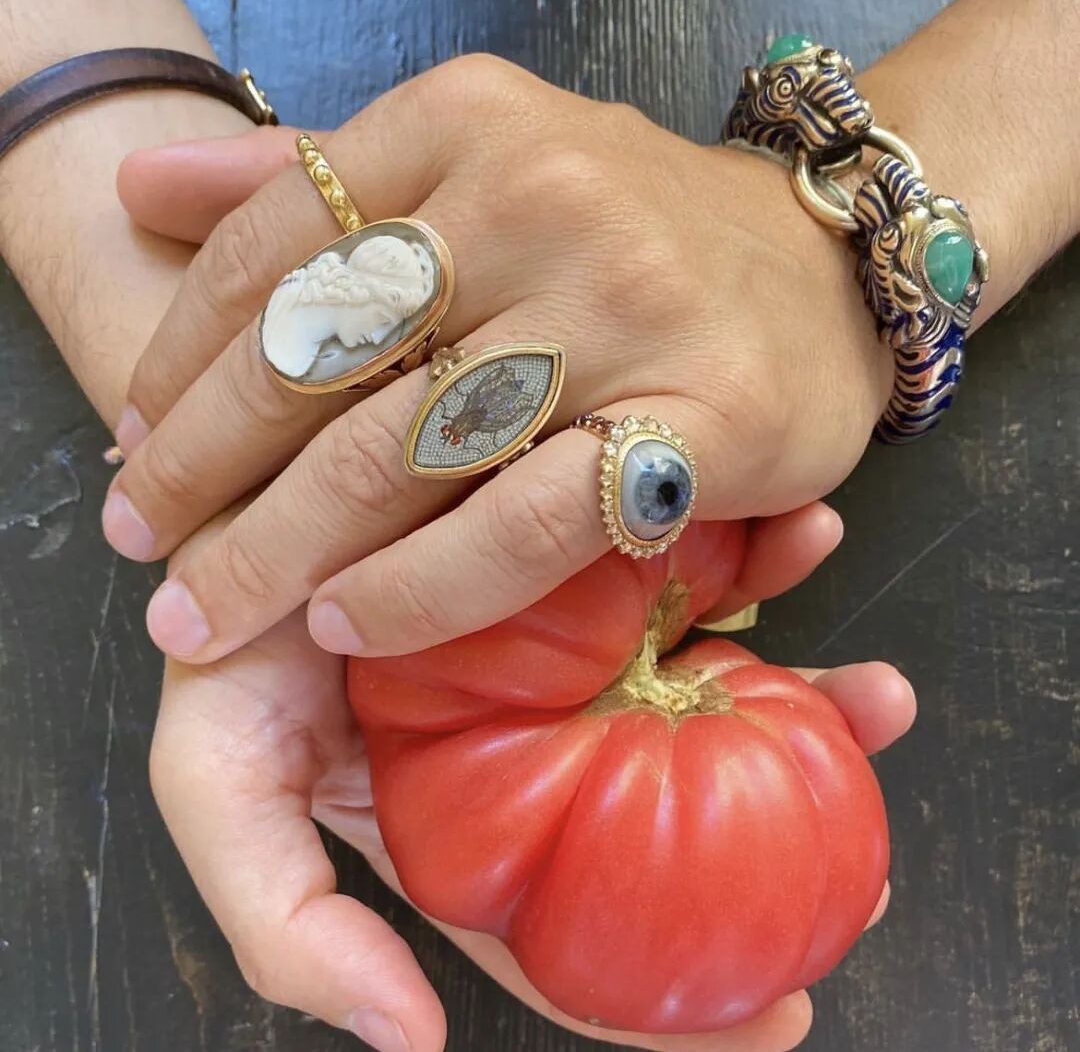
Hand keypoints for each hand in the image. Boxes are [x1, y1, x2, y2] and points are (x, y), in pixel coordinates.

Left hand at [105, 55, 889, 662]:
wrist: (826, 269)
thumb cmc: (636, 231)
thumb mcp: (476, 163)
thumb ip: (312, 179)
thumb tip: (142, 181)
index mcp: (466, 123)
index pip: (274, 244)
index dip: (179, 358)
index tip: (131, 441)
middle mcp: (539, 197)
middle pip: (320, 356)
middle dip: (202, 469)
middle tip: (142, 548)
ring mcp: (623, 310)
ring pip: (405, 450)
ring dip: (280, 546)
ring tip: (209, 610)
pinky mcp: (698, 422)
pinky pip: (525, 524)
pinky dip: (425, 587)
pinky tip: (350, 625)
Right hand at [149, 504, 914, 1049]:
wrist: (232, 470)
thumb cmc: (220, 627)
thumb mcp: (215, 782)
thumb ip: (284, 924)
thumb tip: (403, 1038)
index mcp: (465, 817)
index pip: (571, 935)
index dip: (662, 999)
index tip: (777, 1014)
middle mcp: (530, 738)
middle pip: (665, 820)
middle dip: (779, 847)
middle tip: (867, 880)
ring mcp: (571, 640)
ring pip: (703, 689)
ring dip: (806, 701)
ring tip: (879, 699)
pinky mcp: (592, 544)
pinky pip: (690, 563)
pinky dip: (762, 558)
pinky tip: (808, 540)